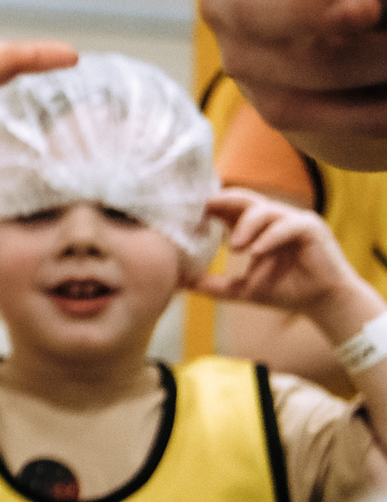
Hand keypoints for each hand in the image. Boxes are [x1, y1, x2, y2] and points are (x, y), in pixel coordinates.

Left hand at [192, 189, 382, 335]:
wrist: (323, 304)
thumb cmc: (283, 291)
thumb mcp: (241, 289)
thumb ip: (212, 284)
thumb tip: (178, 281)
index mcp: (255, 227)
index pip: (229, 207)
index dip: (210, 205)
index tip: (185, 210)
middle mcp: (273, 218)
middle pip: (244, 197)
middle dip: (222, 200)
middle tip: (202, 210)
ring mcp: (293, 220)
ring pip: (264, 210)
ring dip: (246, 226)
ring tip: (235, 247)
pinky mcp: (311, 228)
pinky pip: (287, 226)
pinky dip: (270, 237)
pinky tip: (256, 252)